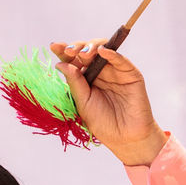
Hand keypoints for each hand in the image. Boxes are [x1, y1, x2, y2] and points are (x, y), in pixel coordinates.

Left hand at [50, 40, 166, 165]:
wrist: (125, 138)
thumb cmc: (103, 123)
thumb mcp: (83, 103)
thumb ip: (75, 83)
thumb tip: (60, 63)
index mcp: (85, 79)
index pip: (73, 61)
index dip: (64, 51)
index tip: (54, 46)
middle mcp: (100, 72)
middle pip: (87, 52)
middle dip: (77, 48)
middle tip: (70, 51)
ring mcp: (115, 71)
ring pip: (103, 50)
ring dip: (92, 47)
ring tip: (84, 54)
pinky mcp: (131, 73)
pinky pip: (121, 60)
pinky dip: (112, 53)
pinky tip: (102, 51)